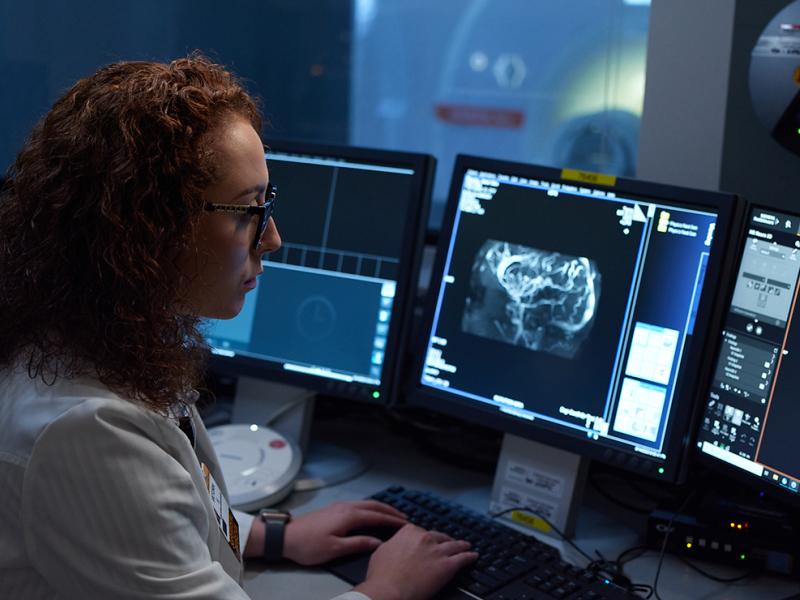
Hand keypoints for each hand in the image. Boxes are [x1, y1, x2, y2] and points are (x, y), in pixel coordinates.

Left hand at [282, 500, 406, 564]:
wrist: (286, 536)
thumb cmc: (309, 545)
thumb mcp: (335, 549)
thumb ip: (358, 543)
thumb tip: (378, 542)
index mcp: (349, 515)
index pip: (377, 516)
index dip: (392, 520)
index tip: (405, 524)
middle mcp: (346, 506)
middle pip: (374, 505)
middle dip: (390, 510)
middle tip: (404, 517)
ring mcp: (339, 506)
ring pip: (366, 503)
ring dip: (381, 508)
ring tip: (392, 514)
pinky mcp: (334, 508)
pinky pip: (359, 504)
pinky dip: (371, 508)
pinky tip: (372, 513)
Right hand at [354, 524, 477, 599]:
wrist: (389, 591)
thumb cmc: (382, 576)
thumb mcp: (381, 552)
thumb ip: (391, 545)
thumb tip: (392, 545)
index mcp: (409, 532)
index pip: (421, 531)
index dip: (426, 538)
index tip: (427, 541)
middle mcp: (425, 538)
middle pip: (439, 537)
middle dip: (444, 540)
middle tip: (448, 543)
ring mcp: (437, 551)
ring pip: (454, 545)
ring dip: (461, 545)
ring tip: (466, 545)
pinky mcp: (447, 566)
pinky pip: (463, 559)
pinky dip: (469, 556)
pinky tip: (473, 556)